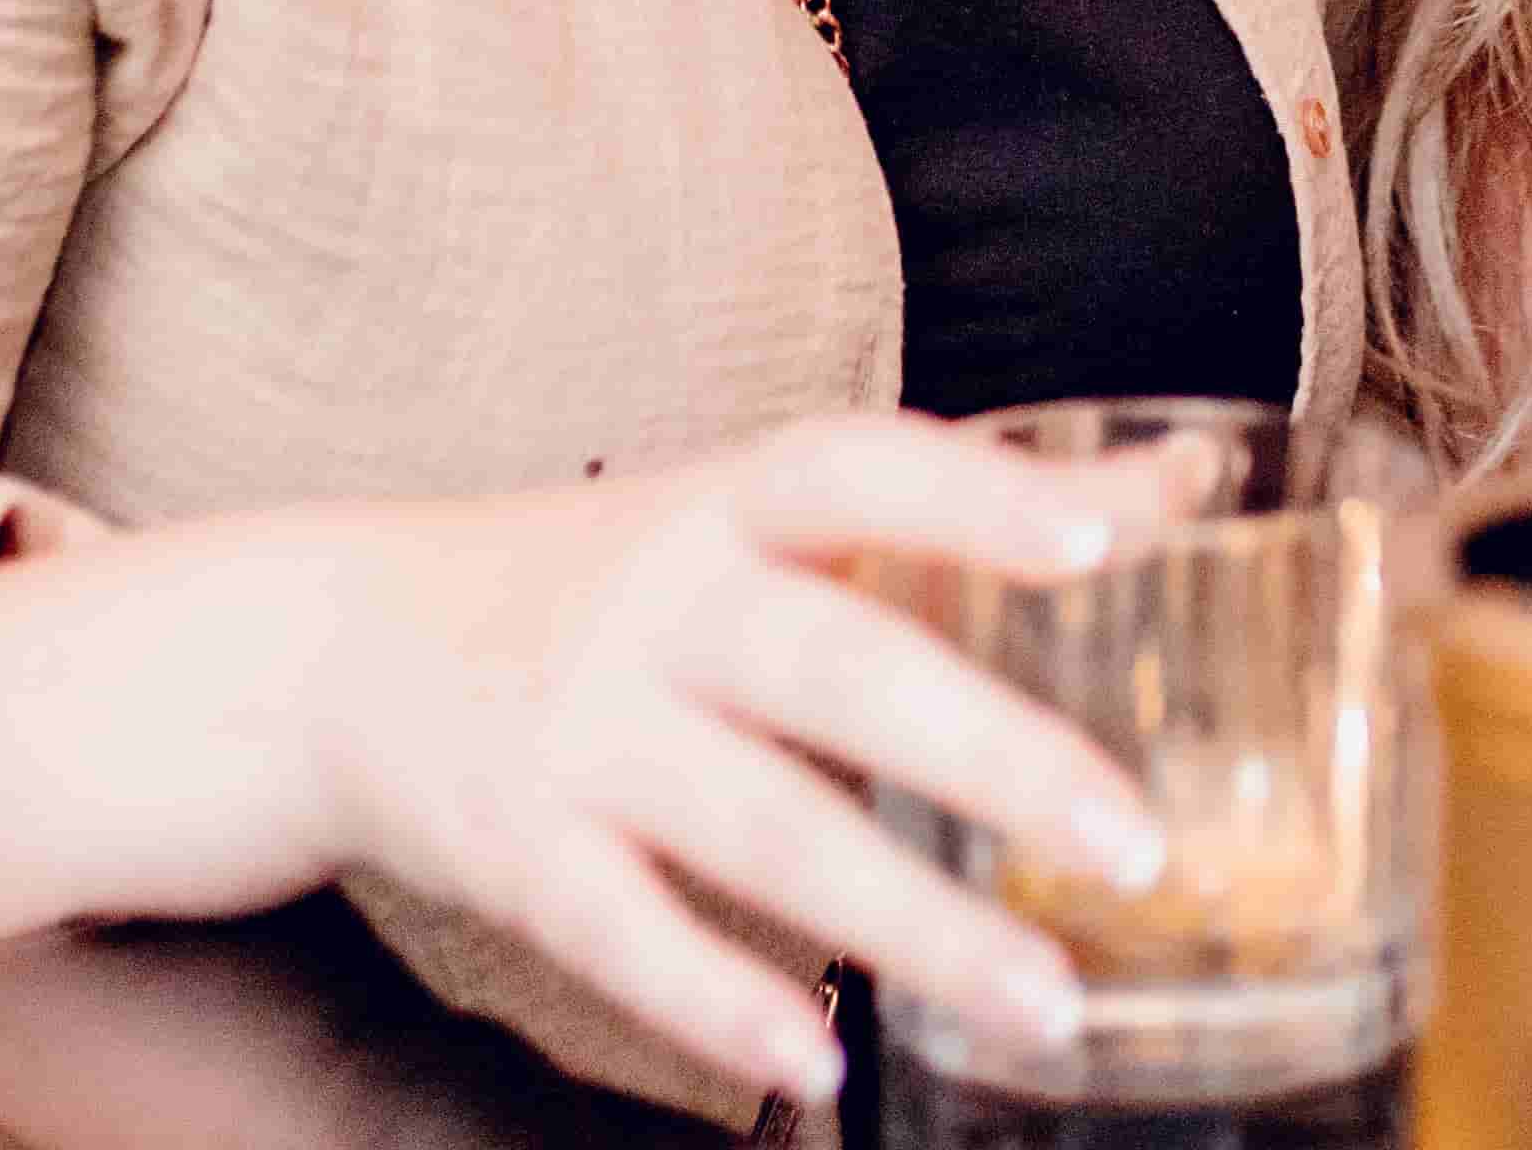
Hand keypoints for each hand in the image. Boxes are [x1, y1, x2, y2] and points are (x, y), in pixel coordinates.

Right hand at [267, 417, 1183, 1114]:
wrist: (338, 646)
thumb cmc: (614, 576)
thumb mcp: (765, 513)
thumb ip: (968, 505)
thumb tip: (1193, 484)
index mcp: (730, 507)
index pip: (860, 471)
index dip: (978, 499)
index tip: (1102, 542)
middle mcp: (658, 604)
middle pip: (836, 669)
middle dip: (990, 753)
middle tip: (1133, 840)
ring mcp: (581, 729)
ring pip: (761, 828)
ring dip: (911, 923)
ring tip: (1047, 1002)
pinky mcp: (517, 847)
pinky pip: (625, 933)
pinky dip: (719, 1001)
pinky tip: (822, 1060)